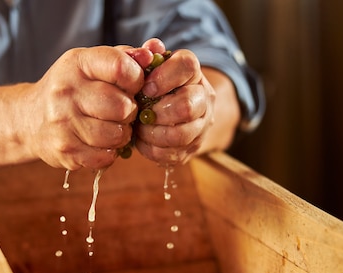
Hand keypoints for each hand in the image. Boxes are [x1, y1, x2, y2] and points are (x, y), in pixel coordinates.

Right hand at [22, 45, 150, 170]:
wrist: (29, 119)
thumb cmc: (72, 89)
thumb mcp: (91, 65)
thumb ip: (125, 58)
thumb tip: (153, 54)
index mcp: (77, 63)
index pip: (122, 68)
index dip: (137, 80)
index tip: (132, 86)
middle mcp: (66, 91)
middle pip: (122, 106)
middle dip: (130, 112)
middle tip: (122, 112)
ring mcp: (63, 123)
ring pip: (116, 135)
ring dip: (121, 135)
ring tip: (113, 128)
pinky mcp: (65, 151)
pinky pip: (105, 157)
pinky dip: (109, 153)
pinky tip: (101, 143)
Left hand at [131, 39, 218, 165]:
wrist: (175, 113)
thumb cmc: (156, 86)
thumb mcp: (151, 68)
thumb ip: (148, 57)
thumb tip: (150, 47)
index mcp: (193, 73)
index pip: (187, 66)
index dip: (165, 77)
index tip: (146, 87)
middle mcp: (204, 98)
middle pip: (187, 106)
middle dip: (158, 112)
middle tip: (141, 114)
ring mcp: (201, 126)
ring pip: (182, 134)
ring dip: (153, 133)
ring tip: (138, 129)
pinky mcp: (192, 149)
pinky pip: (172, 154)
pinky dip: (151, 150)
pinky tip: (142, 142)